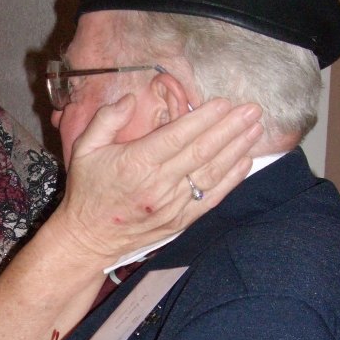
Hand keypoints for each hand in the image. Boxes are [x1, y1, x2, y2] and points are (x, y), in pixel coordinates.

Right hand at [54, 95, 262, 262]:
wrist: (88, 240)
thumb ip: (106, 120)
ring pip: (211, 174)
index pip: (177, 136)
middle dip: (230, 129)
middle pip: (201, 152)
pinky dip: (231, 180)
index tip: (224, 103)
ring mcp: (171, 206)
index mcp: (135, 163)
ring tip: (255, 129)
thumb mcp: (84, 149)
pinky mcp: (179, 221)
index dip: (204, 119)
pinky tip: (245, 161)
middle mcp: (157, 185)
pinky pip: (210, 198)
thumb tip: (130, 99)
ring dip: (236, 150)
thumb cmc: (87, 191)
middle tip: (253, 110)